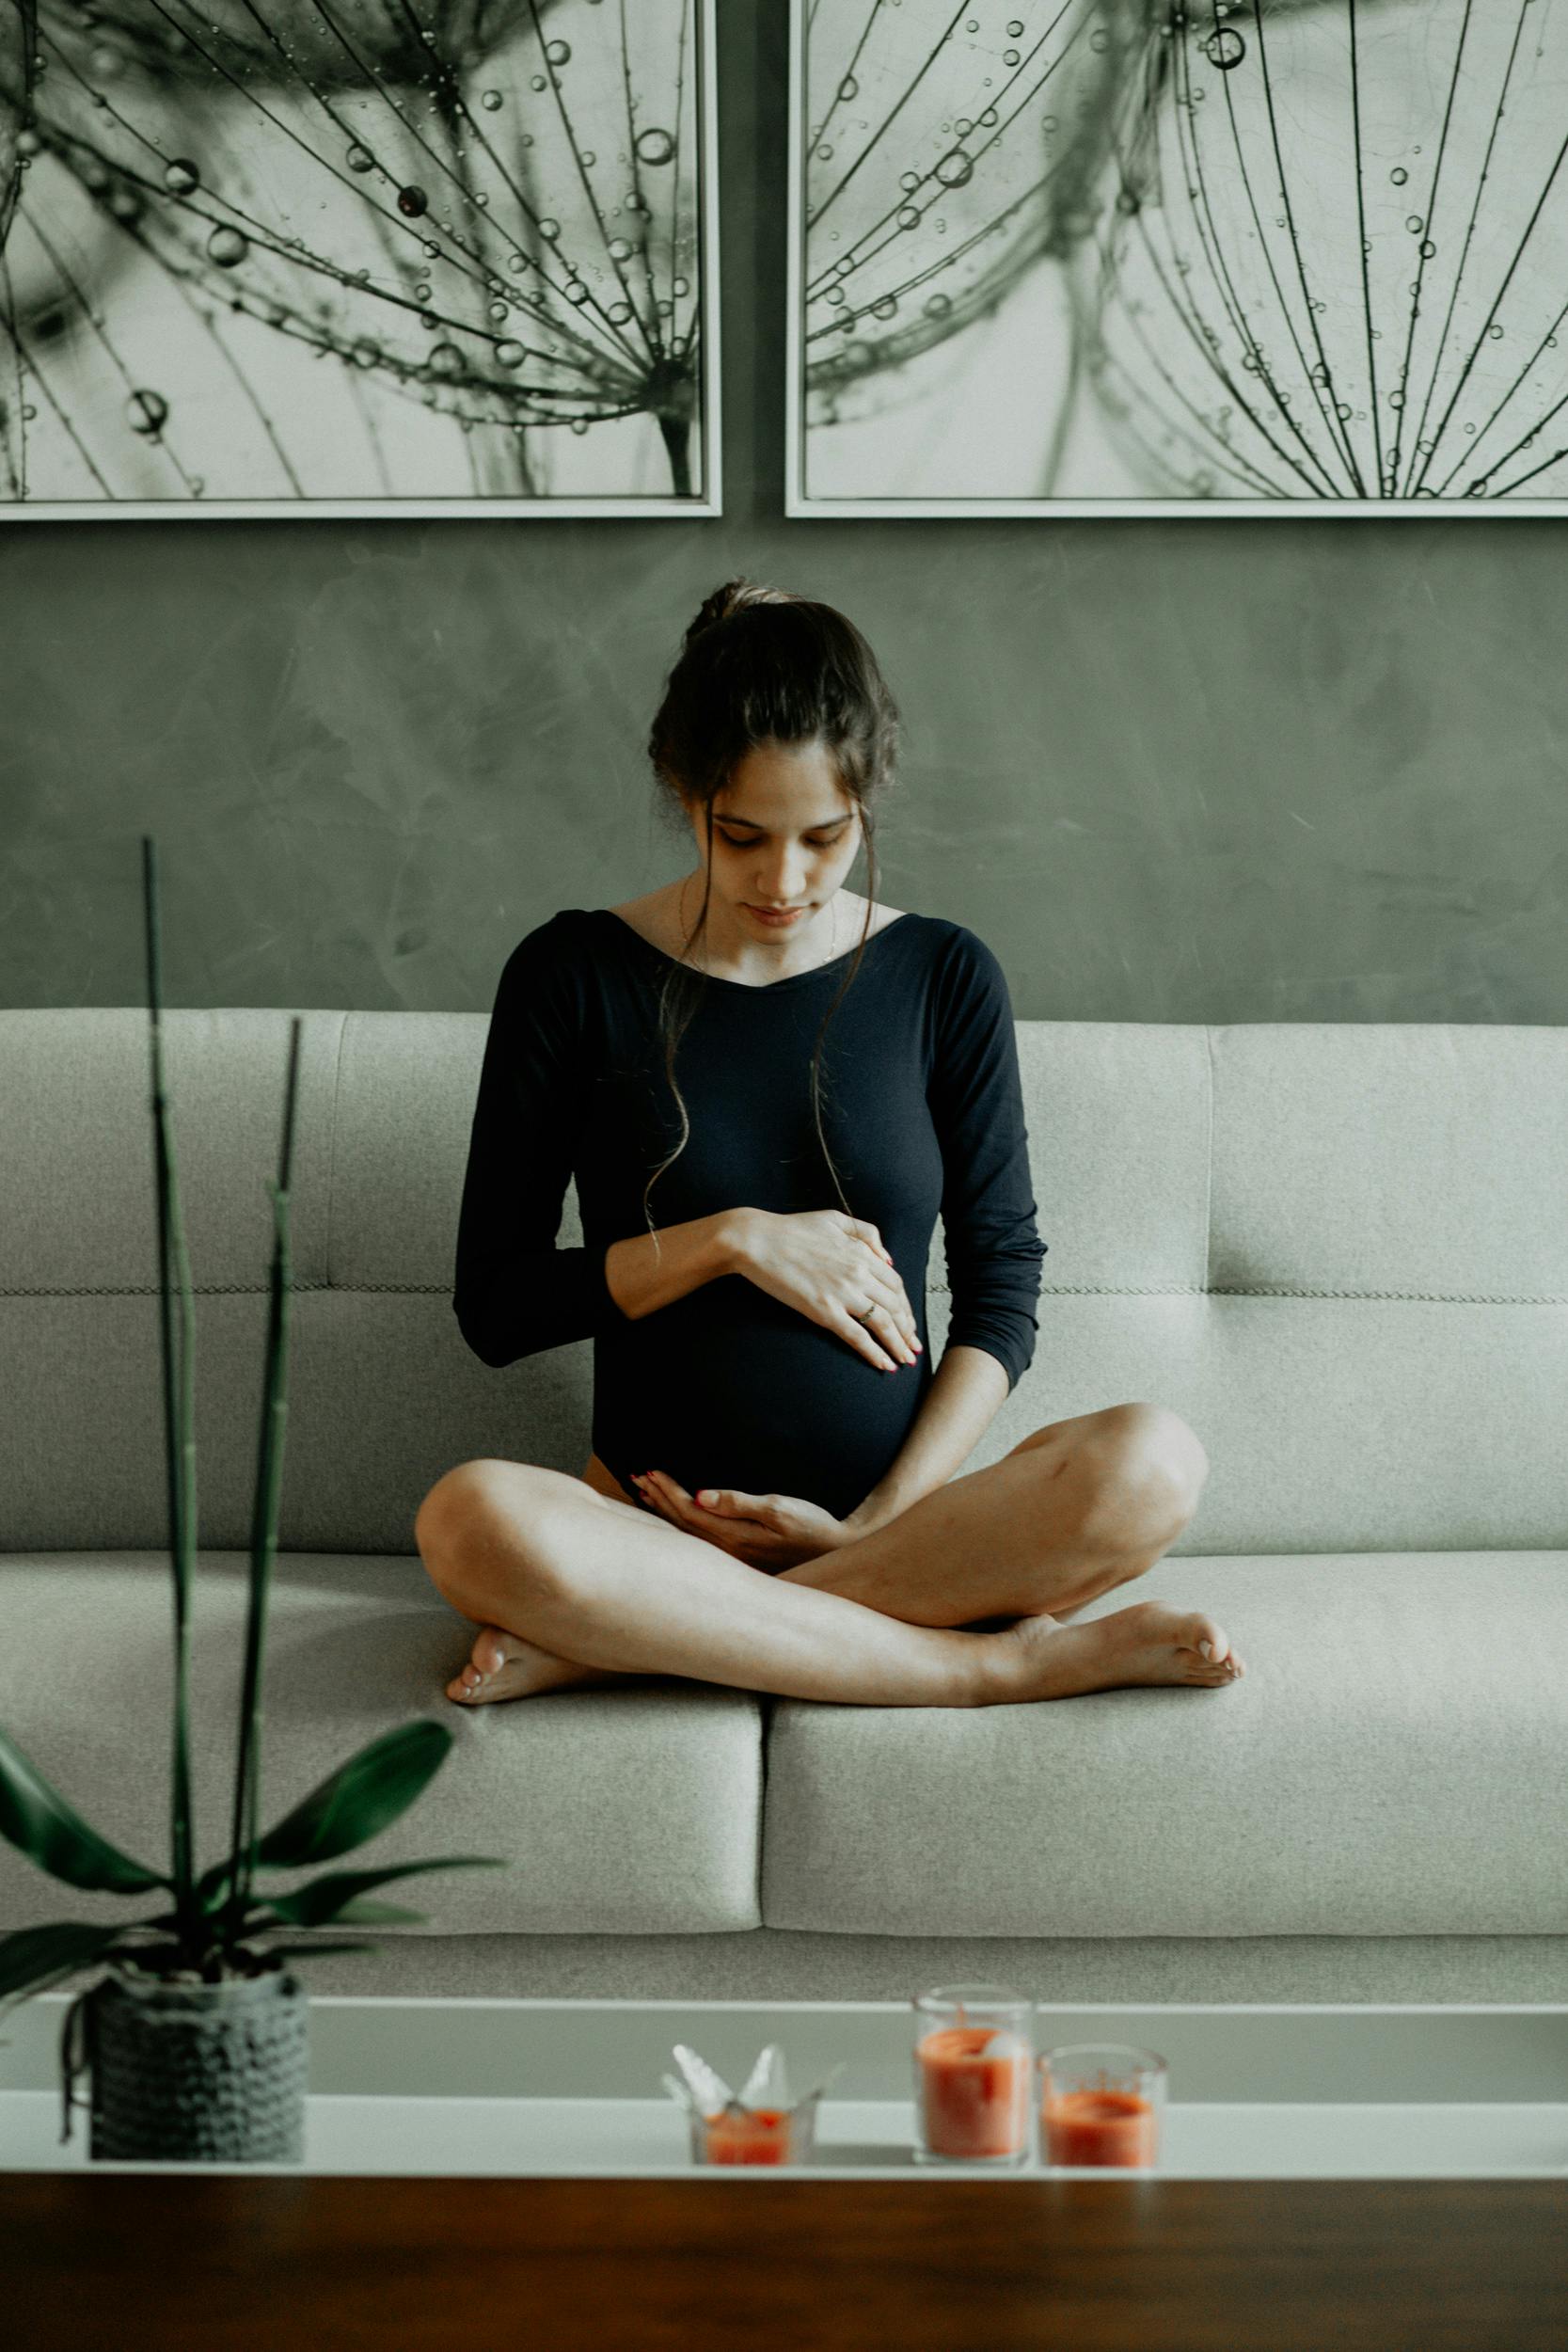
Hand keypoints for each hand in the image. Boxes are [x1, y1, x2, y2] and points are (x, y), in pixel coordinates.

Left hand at [630, 1470, 850, 1569]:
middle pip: (681, 1523)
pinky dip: (680, 1524)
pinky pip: (697, 1539)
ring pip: (687, 1532)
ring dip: (665, 1511)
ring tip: (645, 1493)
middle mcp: (727, 1550)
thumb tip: (700, 1496)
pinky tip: (674, 1516)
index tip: (651, 1471)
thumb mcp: (779, 1508)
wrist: (835, 1552)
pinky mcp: (739, 1556)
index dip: (668, 1490)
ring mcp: (732, 1557)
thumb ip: (738, 1503)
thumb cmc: (811, 1527)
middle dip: (659, 1498)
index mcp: (733, 1535)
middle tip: (637, 1477)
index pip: (688, 1510)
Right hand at [728, 1207, 922, 1372]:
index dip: (906, 1305)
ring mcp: (842, 1294)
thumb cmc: (792, 1229)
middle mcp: (858, 1274)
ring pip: (882, 1323)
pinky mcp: (824, 1312)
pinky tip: (883, 1364)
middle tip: (913, 1346)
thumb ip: (866, 1233)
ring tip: (905, 1360)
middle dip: (908, 1329)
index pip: (896, 1284)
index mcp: (861, 1253)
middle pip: (895, 1306)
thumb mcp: (835, 1218)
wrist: (758, 1241)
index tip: (909, 1320)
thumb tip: (888, 1257)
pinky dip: (874, 1353)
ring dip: (898, 1345)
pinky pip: (857, 1337)